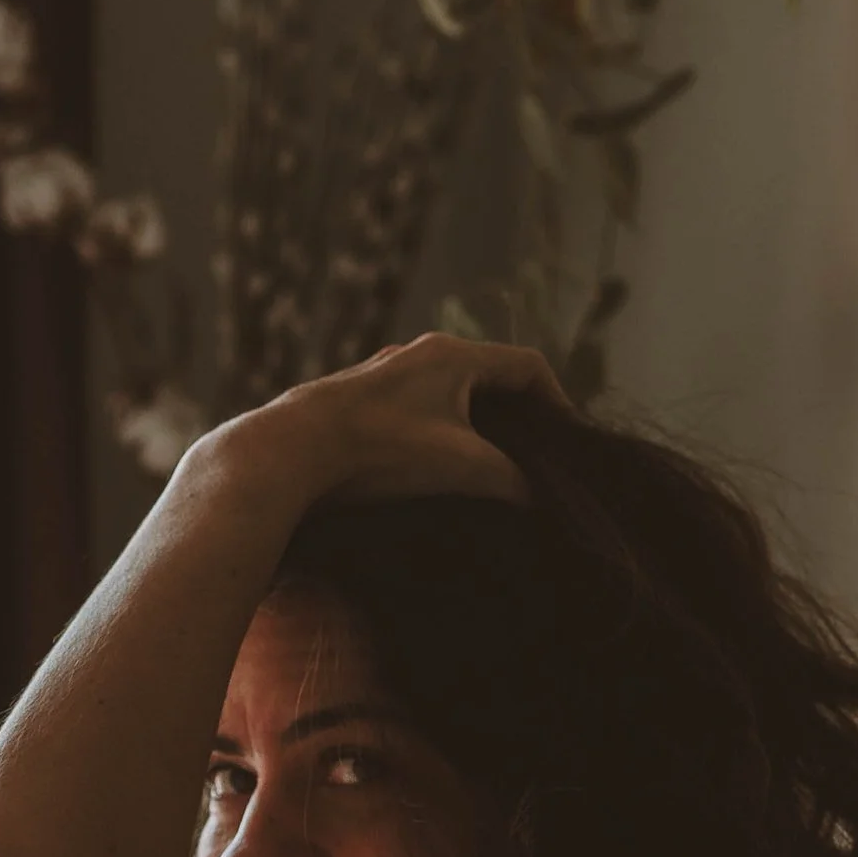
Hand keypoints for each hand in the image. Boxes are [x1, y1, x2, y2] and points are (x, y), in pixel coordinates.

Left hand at [240, 332, 561, 510]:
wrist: (291, 453)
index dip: (557, 403)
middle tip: (533, 460)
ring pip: (449, 398)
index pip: (527, 367)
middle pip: (489, 380)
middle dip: (516, 420)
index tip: (567, 443)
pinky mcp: (357, 403)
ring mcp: (385, 378)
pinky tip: (432, 475)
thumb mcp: (463, 467)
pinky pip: (415, 414)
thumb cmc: (382, 451)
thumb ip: (511, 480)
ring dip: (474, 431)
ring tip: (486, 472)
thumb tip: (538, 501)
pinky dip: (437, 438)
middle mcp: (419, 356)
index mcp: (453, 356)